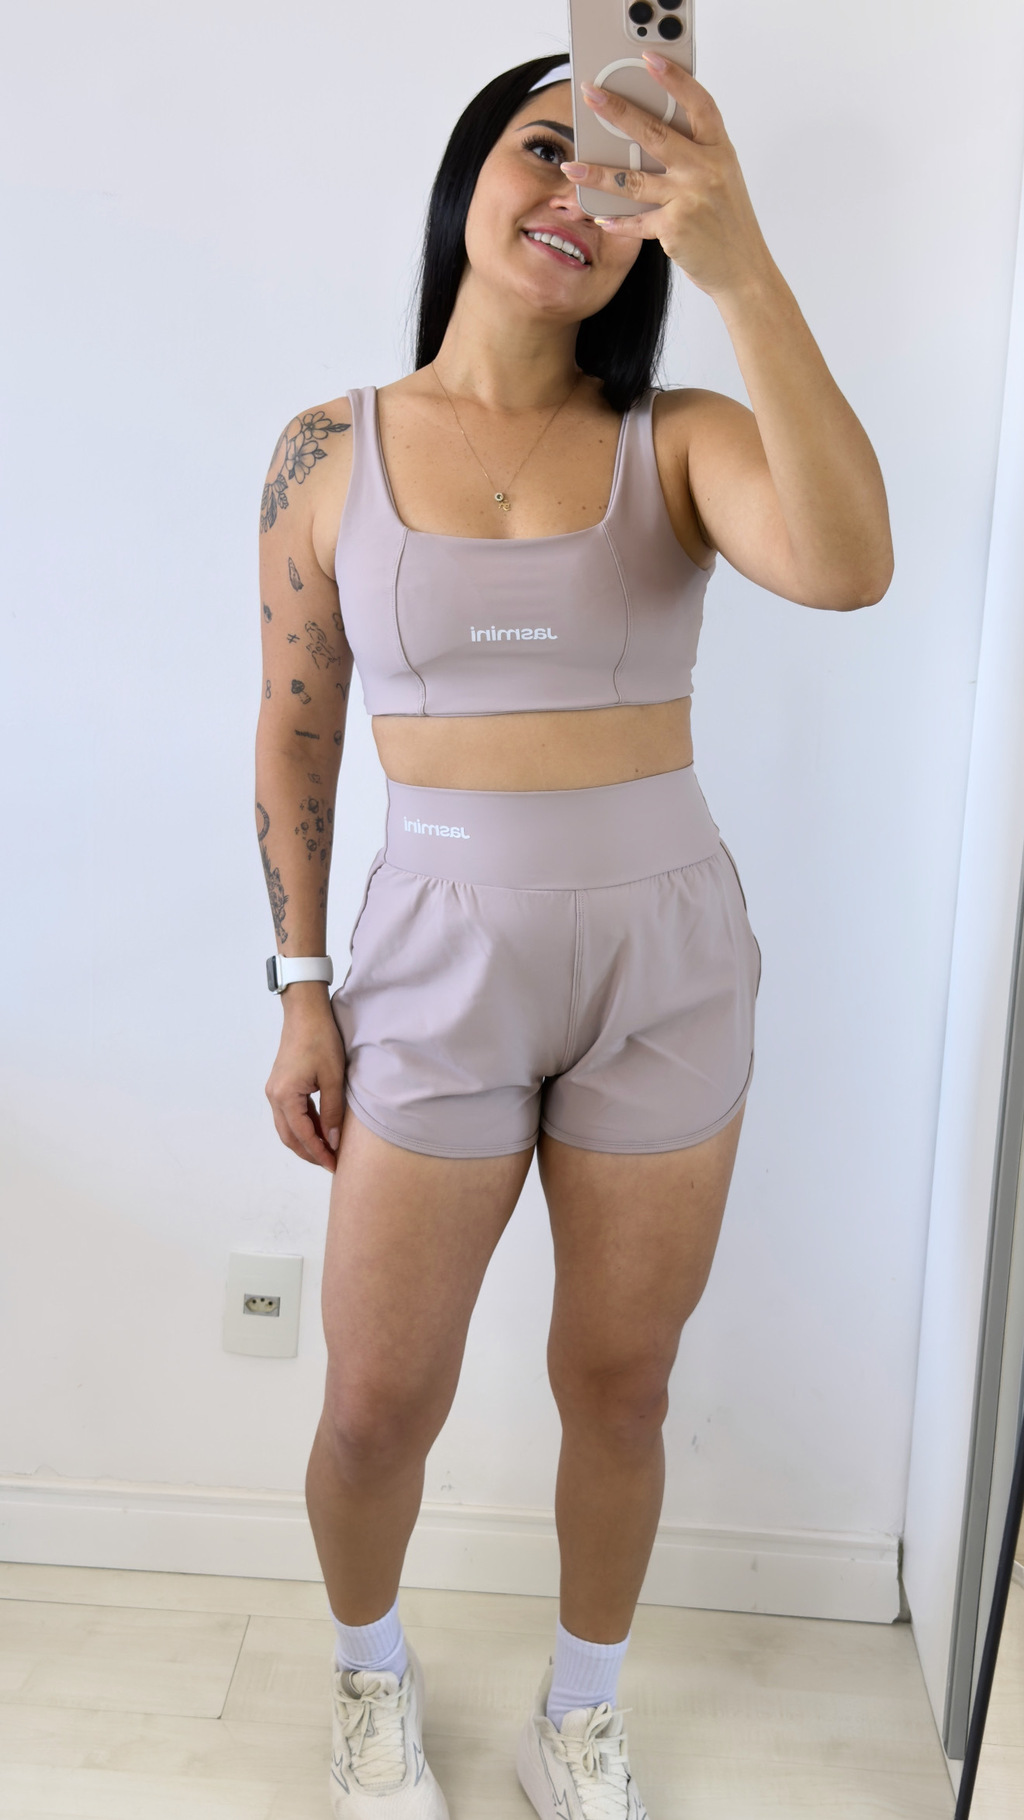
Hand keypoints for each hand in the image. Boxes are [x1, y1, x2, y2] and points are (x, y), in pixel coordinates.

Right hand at [265, 1003, 346, 1170]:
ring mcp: (274, 1091)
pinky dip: (303, 1125)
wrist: (305, 1014)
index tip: (334, 1164)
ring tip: (327, 1150)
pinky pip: (288, 1114)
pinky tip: (320, 1129)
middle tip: (330, 1163)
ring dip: (305, 1140)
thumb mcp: (333, 1078)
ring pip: (287, 1127)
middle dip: (309, 1153)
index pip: (302, 1135)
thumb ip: (333, 1112)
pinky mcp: (279, 1085)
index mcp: (285, 1095)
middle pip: (289, 1137)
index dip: (319, 1152)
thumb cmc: (320, 1040)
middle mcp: (274, 1096)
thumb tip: (333, 1140)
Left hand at [562, 56, 773, 298]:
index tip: (650, 60)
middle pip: (654, 133)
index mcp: (719, 151)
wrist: (743, 270)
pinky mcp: (675, 227)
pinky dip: (617, 221)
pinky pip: (636, 221)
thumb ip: (694, 157)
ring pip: (632, 179)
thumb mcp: (722, 180)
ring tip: (571, 168)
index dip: (675, 79)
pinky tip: (601, 217)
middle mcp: (706, 169)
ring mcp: (690, 197)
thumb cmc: (729, 224)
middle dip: (617, 111)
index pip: (698, 103)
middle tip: (590, 95)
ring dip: (597, 174)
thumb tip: (647, 141)